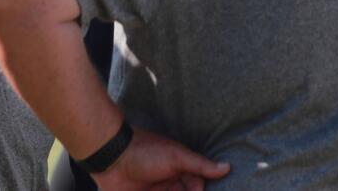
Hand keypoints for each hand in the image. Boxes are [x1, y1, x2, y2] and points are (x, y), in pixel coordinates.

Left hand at [92, 127, 228, 190]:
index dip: (198, 190)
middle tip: (172, 189)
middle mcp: (169, 182)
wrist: (110, 155)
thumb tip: (228, 167)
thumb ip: (200, 165)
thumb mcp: (176, 157)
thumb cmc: (144, 151)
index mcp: (179, 171)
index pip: (197, 187)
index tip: (195, 190)